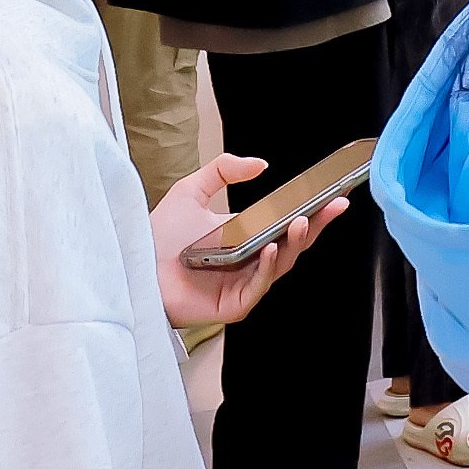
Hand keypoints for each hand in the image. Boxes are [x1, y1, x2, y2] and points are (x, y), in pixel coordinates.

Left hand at [158, 152, 339, 328]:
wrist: (134, 266)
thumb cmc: (159, 236)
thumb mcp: (191, 191)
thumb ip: (223, 169)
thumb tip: (261, 164)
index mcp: (248, 237)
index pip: (288, 224)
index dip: (313, 211)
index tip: (334, 195)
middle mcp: (251, 261)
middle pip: (294, 245)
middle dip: (317, 225)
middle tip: (332, 205)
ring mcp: (245, 284)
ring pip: (281, 265)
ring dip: (296, 244)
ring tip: (302, 222)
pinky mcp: (234, 304)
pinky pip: (258, 287)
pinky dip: (268, 269)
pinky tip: (270, 250)